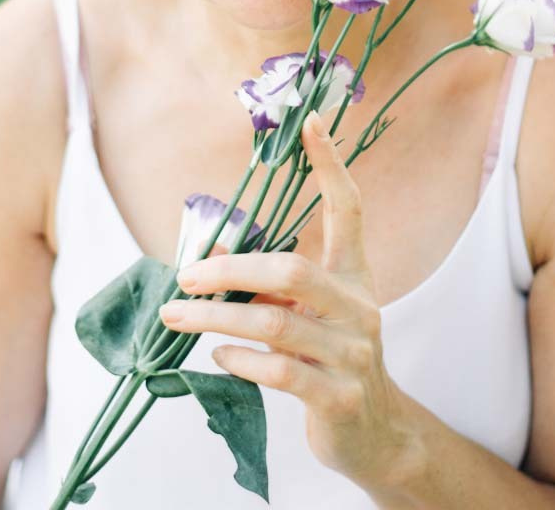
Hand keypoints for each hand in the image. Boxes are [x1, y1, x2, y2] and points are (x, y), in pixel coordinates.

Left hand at [159, 111, 416, 491]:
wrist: (377, 433)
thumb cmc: (332, 358)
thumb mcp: (310, 314)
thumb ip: (271, 286)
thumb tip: (207, 259)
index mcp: (355, 276)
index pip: (349, 209)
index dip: (331, 165)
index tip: (309, 121)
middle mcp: (359, 308)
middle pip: (291, 271)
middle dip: (230, 270)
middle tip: (184, 275)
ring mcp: (352, 354)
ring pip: (274, 324)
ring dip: (215, 318)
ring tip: (176, 315)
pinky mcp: (339, 398)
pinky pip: (280, 372)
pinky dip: (240, 361)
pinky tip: (219, 356)